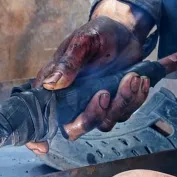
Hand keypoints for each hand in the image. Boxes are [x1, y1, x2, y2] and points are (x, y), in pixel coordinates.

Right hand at [27, 4, 152, 153]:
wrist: (123, 30)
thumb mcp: (83, 41)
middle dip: (93, 114)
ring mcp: (94, 104)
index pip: (40, 118)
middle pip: (76, 127)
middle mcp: (72, 101)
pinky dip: (135, 99)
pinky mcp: (115, 103)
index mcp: (55, 87)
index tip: (43, 145)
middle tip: (105, 92)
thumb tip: (51, 83)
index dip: (36, 137)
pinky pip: (124, 112)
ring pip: (104, 122)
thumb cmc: (97, 33)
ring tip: (133, 77)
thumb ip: (68, 61)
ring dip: (121, 103)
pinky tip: (141, 79)